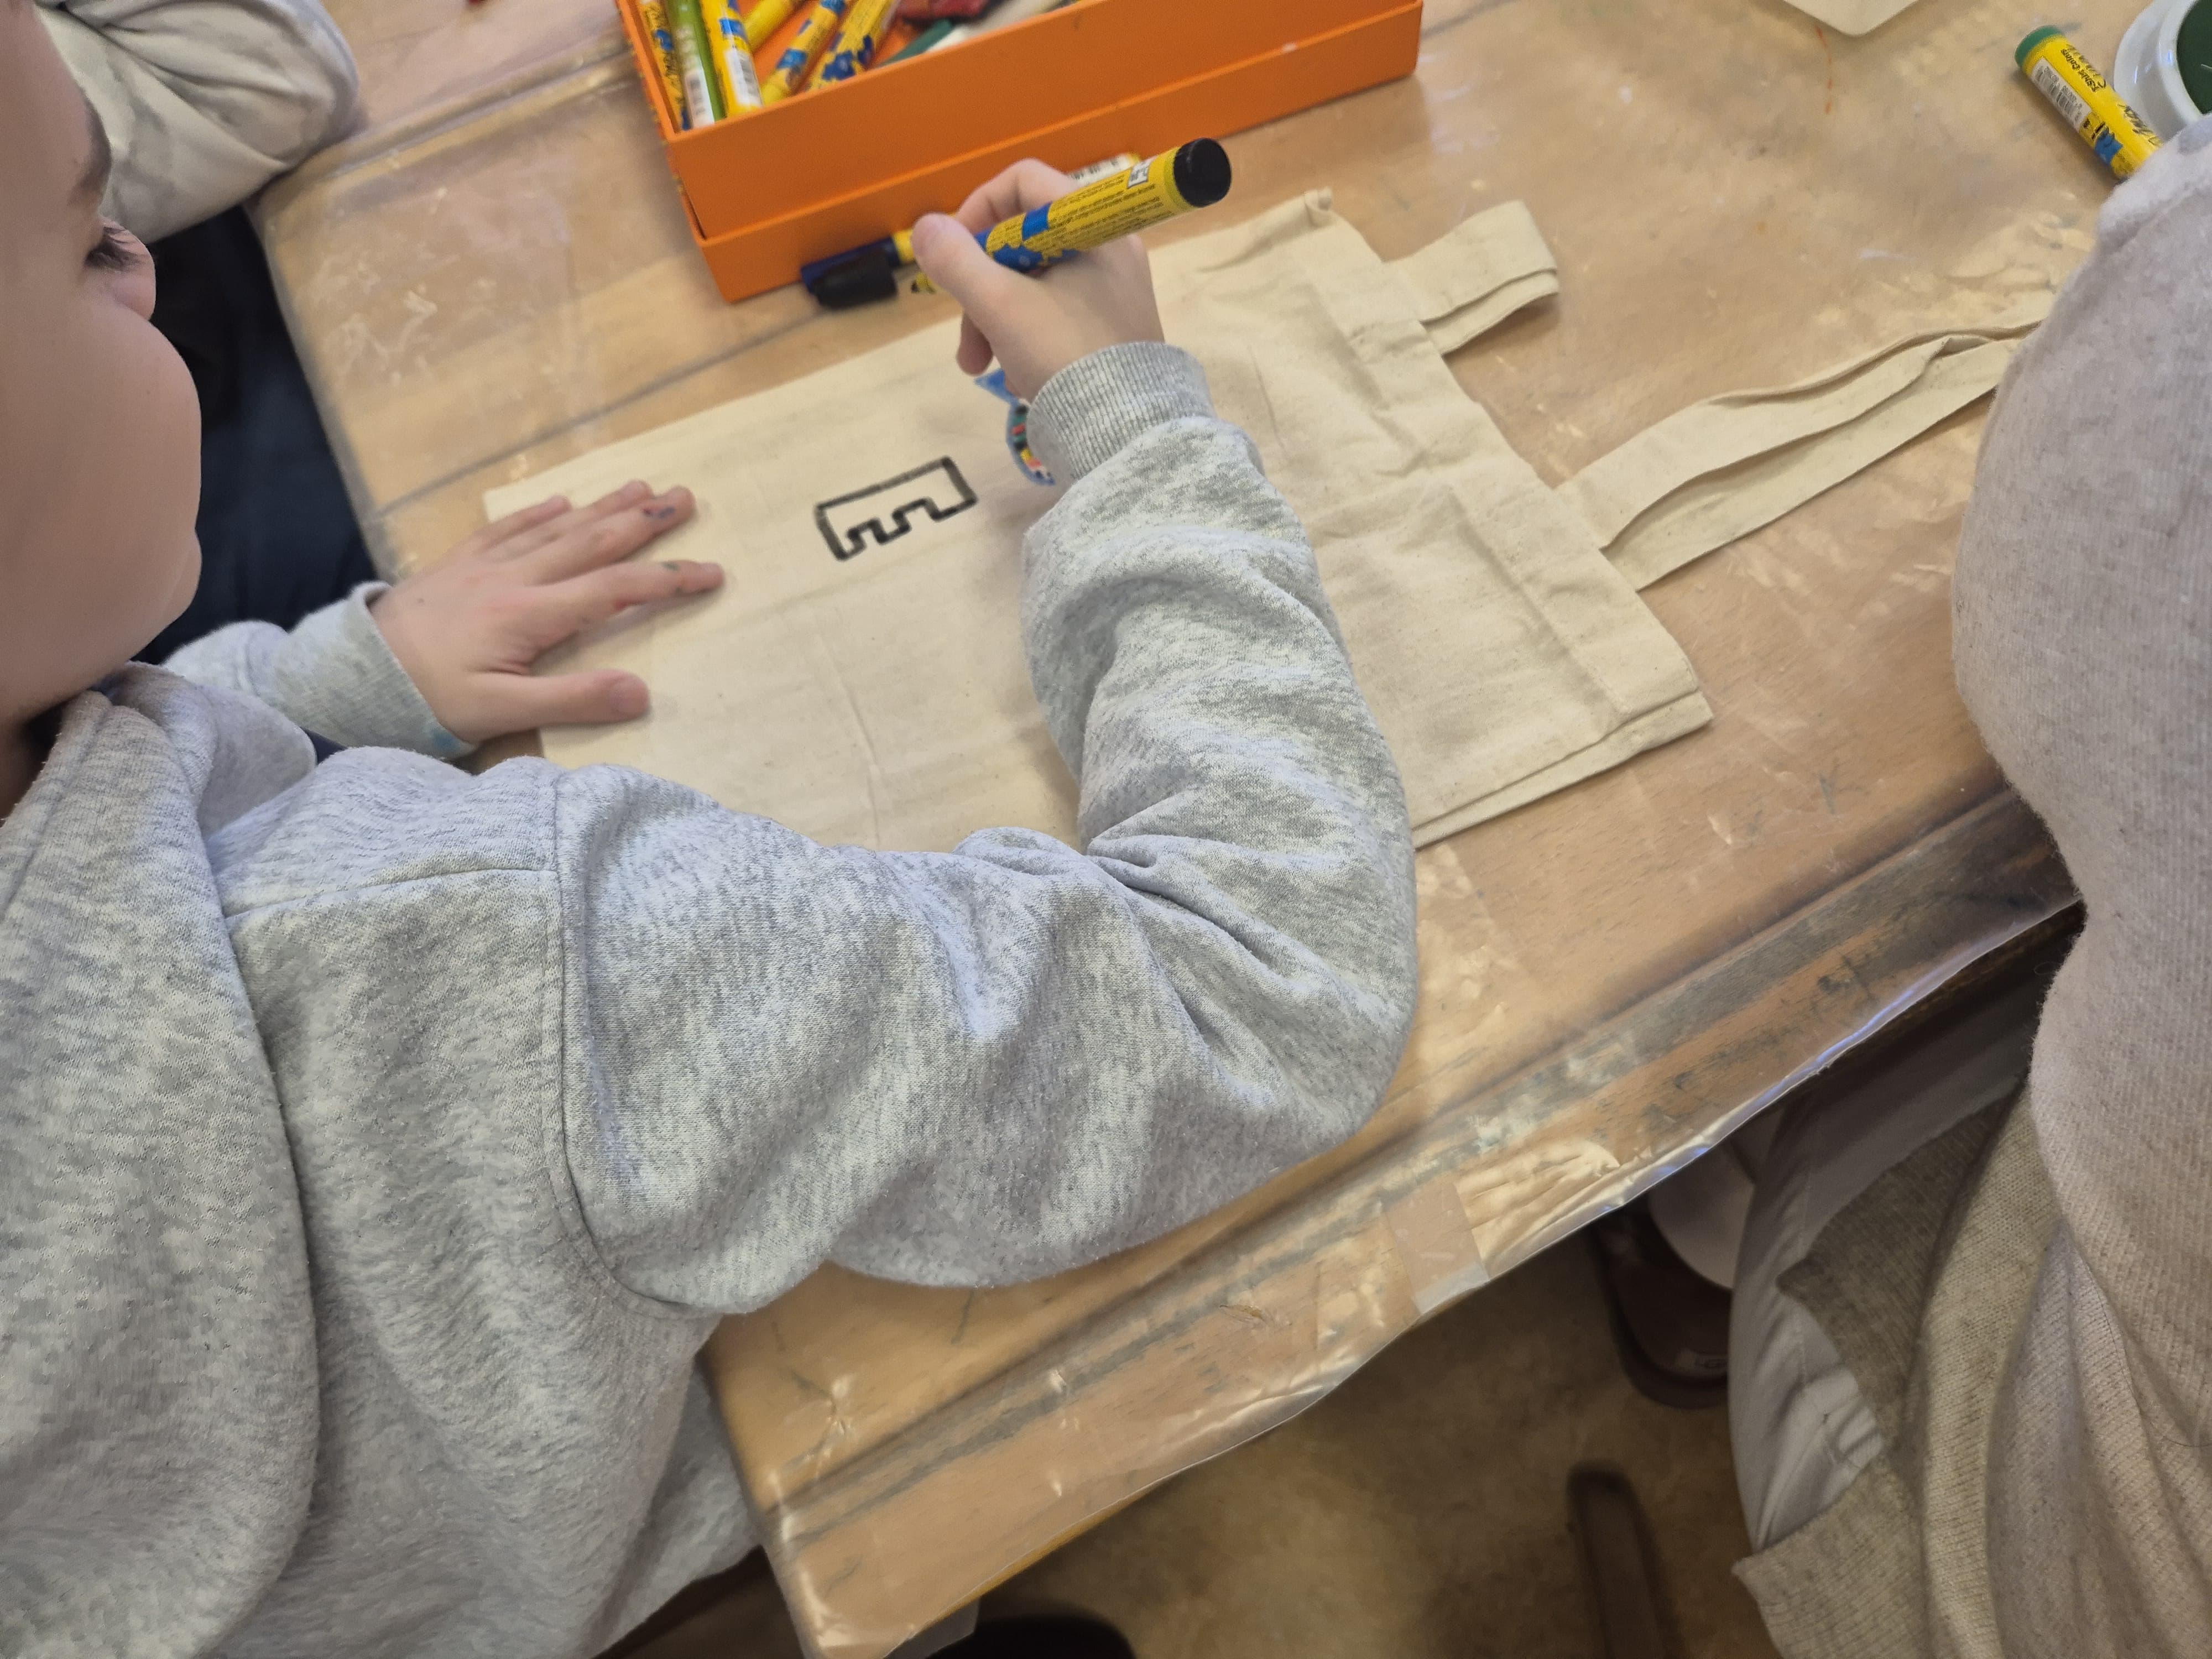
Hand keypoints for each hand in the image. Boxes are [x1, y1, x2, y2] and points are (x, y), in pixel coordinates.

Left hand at [371, 481, 720, 742]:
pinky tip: (560, 501)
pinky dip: (538, 512)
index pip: (616, 591)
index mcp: (529, 616)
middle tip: (686, 497)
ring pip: (554, 527)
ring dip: (601, 506)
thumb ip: (572, 701)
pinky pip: (505, 528)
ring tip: (640, 486)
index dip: (668, 580)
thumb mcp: (501, 714)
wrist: (350, 678)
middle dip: (642, 520)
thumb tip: (641, 692)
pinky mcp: (455, 566)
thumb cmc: (426, 700)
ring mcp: (482, 567)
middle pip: (590, 542)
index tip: (711, 572)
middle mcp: (512, 579)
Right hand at [910, 159, 1165, 401]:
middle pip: (1020, 240)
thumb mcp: (1000, 306)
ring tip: (980, 366)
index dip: (977, 210)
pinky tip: (1019, 378)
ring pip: (1030, 282)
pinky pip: (1052, 313)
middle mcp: (1107, 248)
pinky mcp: (1109, 326)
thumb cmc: (1065, 357)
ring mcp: (1111, 289)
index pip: (1022, 182)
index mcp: (1091, 225)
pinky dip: (1024, 337)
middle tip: (964, 332)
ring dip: (993, 320)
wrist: (1126, 433)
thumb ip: (957, 262)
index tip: (952, 255)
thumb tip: (926, 227)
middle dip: (980, 286)